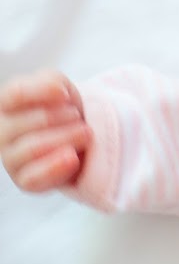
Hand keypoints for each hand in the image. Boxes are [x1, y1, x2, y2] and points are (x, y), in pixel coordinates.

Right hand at [1, 70, 89, 191]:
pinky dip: (55, 167)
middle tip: (78, 116)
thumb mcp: (60, 87)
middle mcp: (3, 133)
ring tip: (86, 133)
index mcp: (7, 106)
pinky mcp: (25, 181)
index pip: (15, 94)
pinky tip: (72, 158)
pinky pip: (33, 178)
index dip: (43, 91)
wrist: (82, 136)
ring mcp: (11, 159)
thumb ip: (51, 82)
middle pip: (26, 122)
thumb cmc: (65, 109)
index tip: (64, 94)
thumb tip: (56, 92)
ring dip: (66, 138)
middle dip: (60, 117)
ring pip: (32, 148)